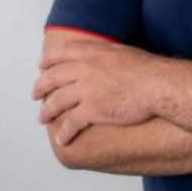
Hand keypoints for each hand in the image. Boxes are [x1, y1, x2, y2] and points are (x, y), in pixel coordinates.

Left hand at [32, 41, 157, 145]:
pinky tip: (62, 139)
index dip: (47, 61)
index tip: (41, 66)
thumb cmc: (146, 68)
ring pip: (56, 102)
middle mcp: (82, 70)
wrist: (157, 84)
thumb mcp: (122, 50)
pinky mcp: (92, 110)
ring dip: (46, 112)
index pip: (59, 55)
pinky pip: (71, 124)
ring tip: (42, 118)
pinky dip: (64, 133)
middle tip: (35, 95)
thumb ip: (105, 52)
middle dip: (40, 88)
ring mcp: (85, 90)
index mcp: (89, 53)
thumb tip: (103, 54)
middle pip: (52, 79)